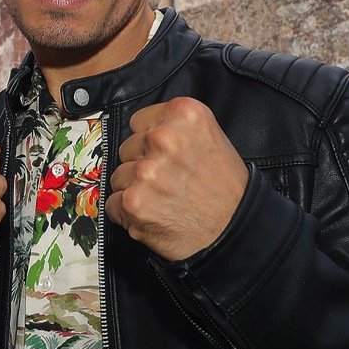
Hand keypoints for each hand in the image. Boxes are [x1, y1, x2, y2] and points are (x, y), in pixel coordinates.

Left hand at [104, 98, 247, 260]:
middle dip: (141, 165)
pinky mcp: (133, 201)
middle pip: (127, 148)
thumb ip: (175, 128)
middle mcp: (163, 138)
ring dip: (134, 190)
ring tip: (164, 200)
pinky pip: (112, 203)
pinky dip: (127, 213)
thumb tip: (143, 133)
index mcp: (184, 115)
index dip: (149, 141)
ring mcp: (146, 171)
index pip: (138, 122)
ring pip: (118, 176)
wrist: (235, 233)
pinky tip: (153, 215)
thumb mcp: (211, 139)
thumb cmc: (226, 190)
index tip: (164, 156)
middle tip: (169, 182)